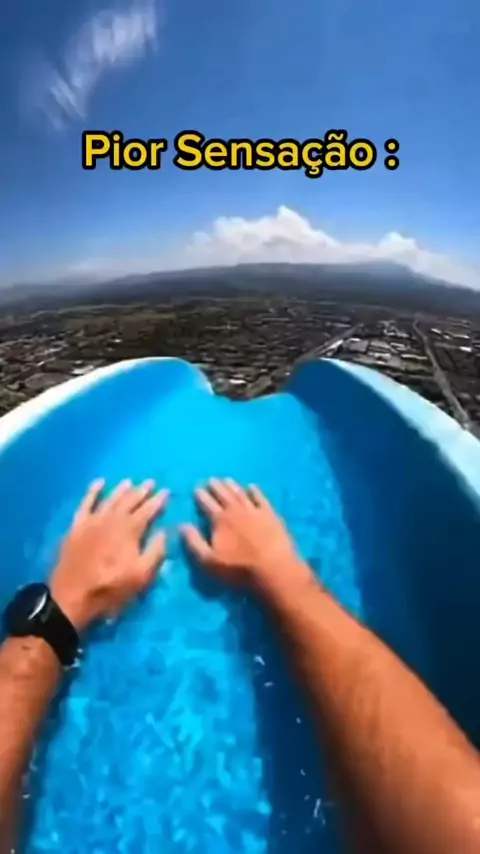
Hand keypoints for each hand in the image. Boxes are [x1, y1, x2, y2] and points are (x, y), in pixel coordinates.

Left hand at [50, 479, 168, 631]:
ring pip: (110, 499)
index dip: (158, 501)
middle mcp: (112, 519)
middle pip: (130, 501)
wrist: (72, 596)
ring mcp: (92, 521)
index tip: (166, 491)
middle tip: (151, 482)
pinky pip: (86, 503)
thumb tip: (164, 531)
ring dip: (121, 490)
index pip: (148, 510)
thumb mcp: (142, 575)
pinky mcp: (77, 526)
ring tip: (130, 482)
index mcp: (130, 530)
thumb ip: (156, 551)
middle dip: (142, 491)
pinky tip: (99, 483)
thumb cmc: (111, 588)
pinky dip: (92, 492)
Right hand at [180, 478, 312, 595]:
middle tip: (211, 479)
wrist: (273, 570)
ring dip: (233, 486)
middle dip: (216, 487)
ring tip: (227, 479)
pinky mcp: (271, 516)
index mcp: (220, 520)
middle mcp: (236, 511)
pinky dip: (256, 491)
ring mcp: (255, 511)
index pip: (207, 504)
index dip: (201, 496)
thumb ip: (194, 542)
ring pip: (241, 494)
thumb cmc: (238, 569)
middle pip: (224, 495)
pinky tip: (252, 486)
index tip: (196, 488)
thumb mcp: (208, 561)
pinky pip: (261, 499)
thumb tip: (182, 525)